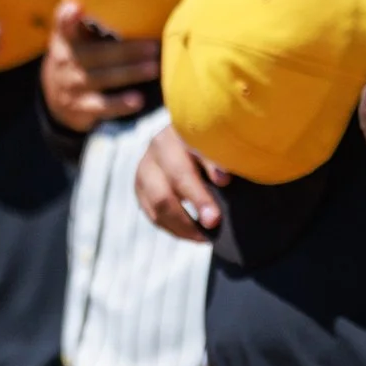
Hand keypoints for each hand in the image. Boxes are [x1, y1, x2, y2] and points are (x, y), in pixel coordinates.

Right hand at [40, 1, 156, 132]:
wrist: (55, 96)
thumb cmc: (79, 54)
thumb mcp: (77, 36)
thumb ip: (94, 18)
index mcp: (66, 39)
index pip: (63, 26)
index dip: (67, 17)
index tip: (77, 7)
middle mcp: (65, 61)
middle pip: (95, 54)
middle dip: (125, 51)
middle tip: (153, 46)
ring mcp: (72, 85)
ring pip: (102, 78)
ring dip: (129, 73)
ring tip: (153, 68)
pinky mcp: (80, 107)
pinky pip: (101, 106)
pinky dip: (119, 104)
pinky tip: (137, 100)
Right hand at [135, 123, 226, 243]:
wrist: (187, 136)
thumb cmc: (214, 141)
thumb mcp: (221, 142)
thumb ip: (222, 157)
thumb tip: (223, 180)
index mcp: (184, 129)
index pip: (196, 147)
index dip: (211, 166)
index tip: (225, 182)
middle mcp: (160, 146)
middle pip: (174, 177)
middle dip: (196, 202)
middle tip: (214, 222)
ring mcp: (146, 167)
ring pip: (159, 201)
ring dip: (183, 224)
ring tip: (206, 237)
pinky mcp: (140, 186)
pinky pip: (153, 213)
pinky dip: (173, 227)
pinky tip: (194, 235)